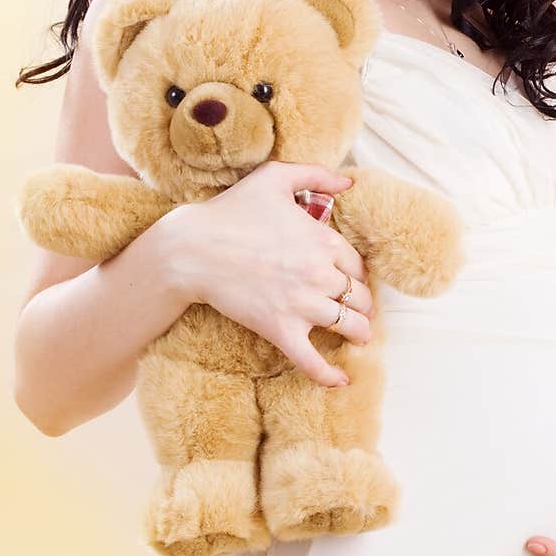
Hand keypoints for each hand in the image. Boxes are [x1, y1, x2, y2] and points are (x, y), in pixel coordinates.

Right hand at [162, 160, 375, 387]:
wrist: (192, 248)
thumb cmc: (231, 210)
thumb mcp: (274, 177)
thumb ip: (315, 174)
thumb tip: (349, 181)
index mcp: (323, 240)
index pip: (358, 265)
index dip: (358, 275)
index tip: (353, 282)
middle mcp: (319, 274)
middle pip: (359, 297)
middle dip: (363, 305)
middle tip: (360, 310)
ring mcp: (302, 304)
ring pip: (347, 326)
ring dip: (359, 333)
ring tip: (359, 337)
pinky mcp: (280, 329)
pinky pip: (312, 360)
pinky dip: (329, 375)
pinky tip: (342, 381)